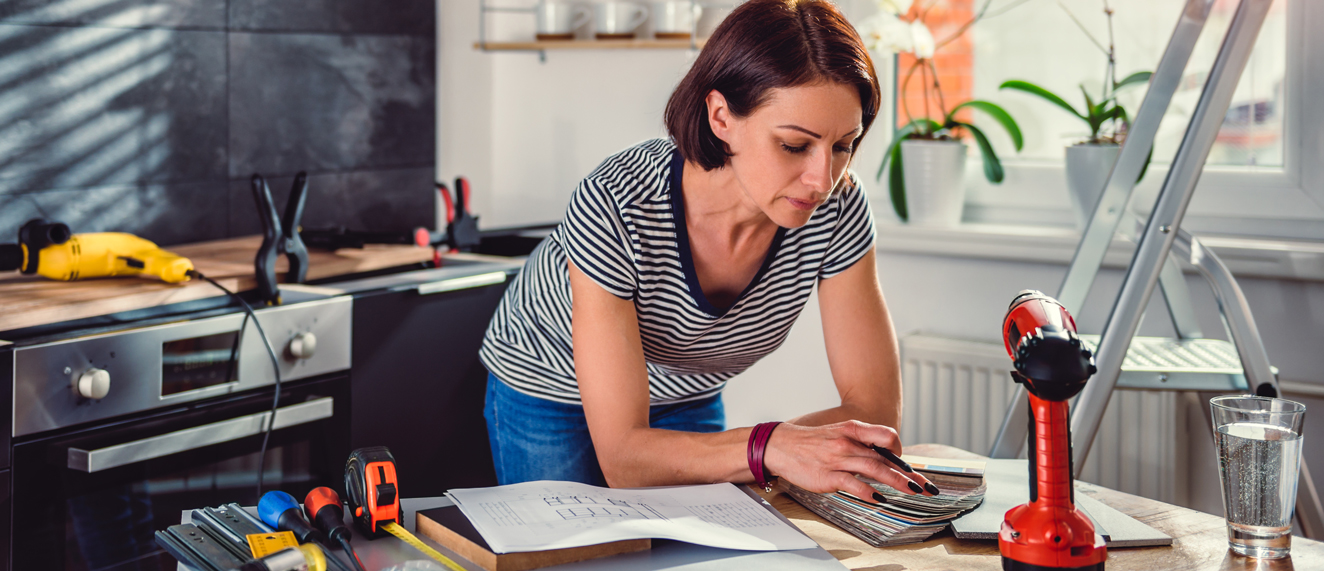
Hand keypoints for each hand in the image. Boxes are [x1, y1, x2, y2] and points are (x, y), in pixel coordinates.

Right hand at [761, 421, 938, 501]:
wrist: (780, 445)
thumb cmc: (811, 442)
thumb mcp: (837, 434)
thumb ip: (859, 444)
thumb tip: (881, 459)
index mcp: (852, 429)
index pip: (886, 436)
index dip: (899, 451)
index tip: (907, 466)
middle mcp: (848, 443)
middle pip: (885, 458)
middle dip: (908, 473)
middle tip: (925, 486)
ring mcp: (838, 459)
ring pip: (874, 470)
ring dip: (897, 482)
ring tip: (912, 491)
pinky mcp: (828, 476)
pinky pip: (853, 484)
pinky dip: (869, 492)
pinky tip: (880, 500)